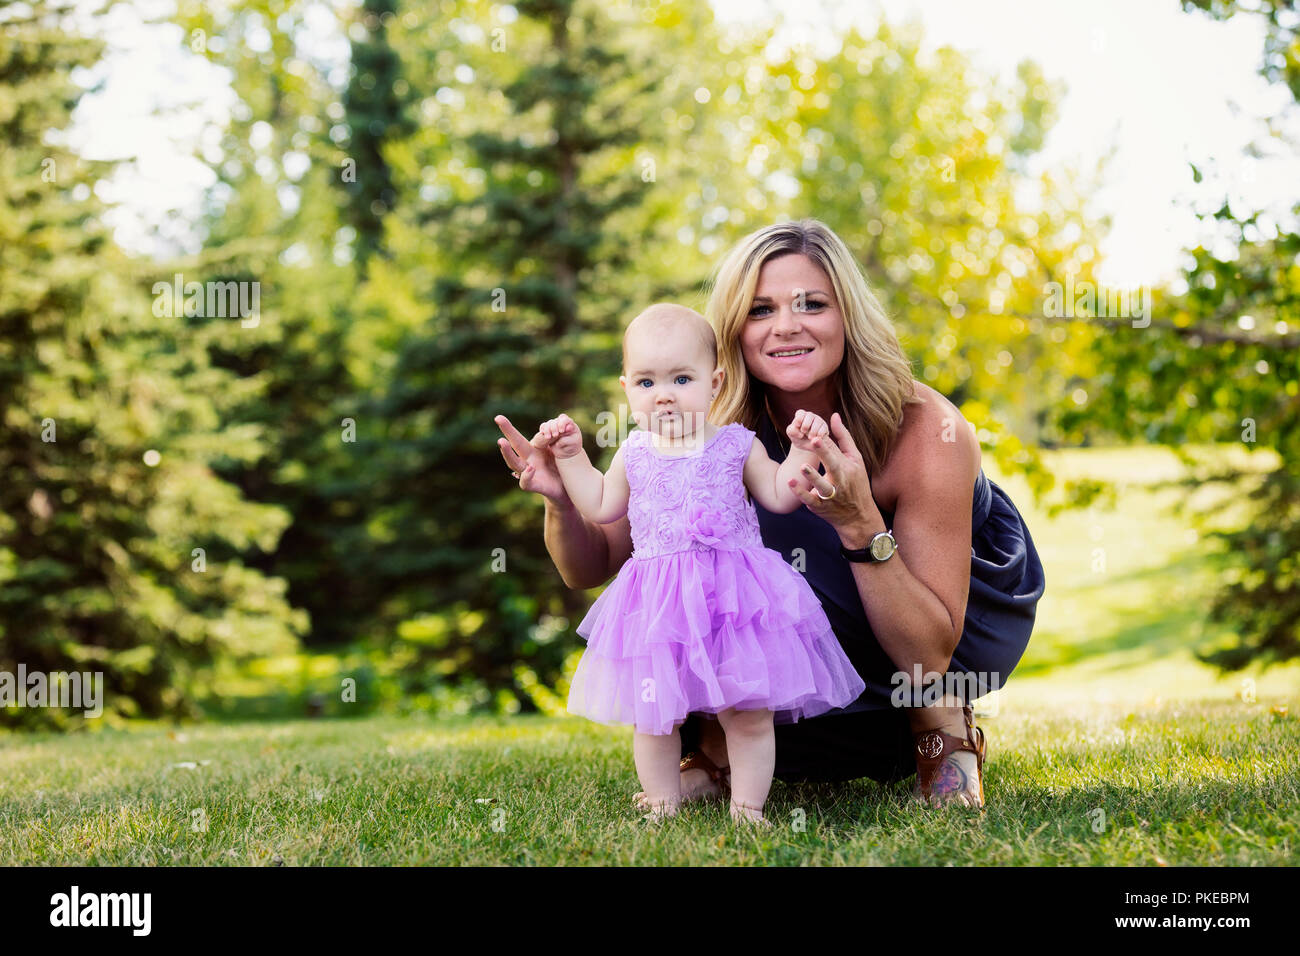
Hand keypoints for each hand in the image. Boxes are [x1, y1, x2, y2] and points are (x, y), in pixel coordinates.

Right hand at [494, 414, 568, 502]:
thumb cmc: (562, 467)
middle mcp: (528, 459)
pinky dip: (526, 476)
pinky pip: (525, 483)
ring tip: (502, 441)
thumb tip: (564, 419)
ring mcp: (529, 473)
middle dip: (507, 431)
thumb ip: (559, 438)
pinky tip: (530, 468)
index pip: (522, 436)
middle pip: (515, 444)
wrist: (567, 488)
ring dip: (508, 453)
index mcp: (533, 449)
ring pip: (514, 463)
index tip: (499, 417)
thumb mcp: (561, 449)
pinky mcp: (534, 486)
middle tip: (498, 418)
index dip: (511, 427)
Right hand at [536, 413, 584, 459]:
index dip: (562, 423)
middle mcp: (561, 423)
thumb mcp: (574, 443)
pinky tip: (542, 433)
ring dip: (547, 430)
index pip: (564, 419)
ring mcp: (554, 426)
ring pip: (548, 423)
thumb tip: (558, 442)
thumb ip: (567, 441)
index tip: (562, 431)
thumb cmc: (573, 445)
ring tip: (548, 438)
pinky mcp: (548, 430)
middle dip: (554, 428)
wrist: (569, 449)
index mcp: (569, 424)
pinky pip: (543, 426)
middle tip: (555, 435)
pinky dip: (542, 429)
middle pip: (555, 421)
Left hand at [786, 409, 829, 453]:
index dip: (798, 419)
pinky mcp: (824, 427)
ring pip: (817, 421)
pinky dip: (819, 434)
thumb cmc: (799, 438)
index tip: (797, 426)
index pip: (800, 413)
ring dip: (813, 431)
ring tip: (810, 438)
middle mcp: (810, 416)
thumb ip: (794, 432)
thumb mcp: (793, 436)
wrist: (809, 445)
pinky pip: (823, 428)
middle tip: (803, 432)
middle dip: (806, 425)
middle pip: (809, 415)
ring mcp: (818, 420)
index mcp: (801, 416)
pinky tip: (816, 438)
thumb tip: (808, 435)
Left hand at [786, 411, 883, 544]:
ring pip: (822, 485)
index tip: (816, 432)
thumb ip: (843, 438)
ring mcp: (830, 495)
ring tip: (802, 466)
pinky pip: (810, 500)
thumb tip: (834, 415)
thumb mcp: (855, 460)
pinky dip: (800, 492)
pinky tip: (790, 482)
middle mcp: (840, 480)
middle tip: (814, 440)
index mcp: (847, 467)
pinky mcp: (820, 507)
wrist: (858, 517)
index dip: (825, 443)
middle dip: (824, 453)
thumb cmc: (856, 483)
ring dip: (813, 476)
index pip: (835, 452)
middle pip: (832, 465)